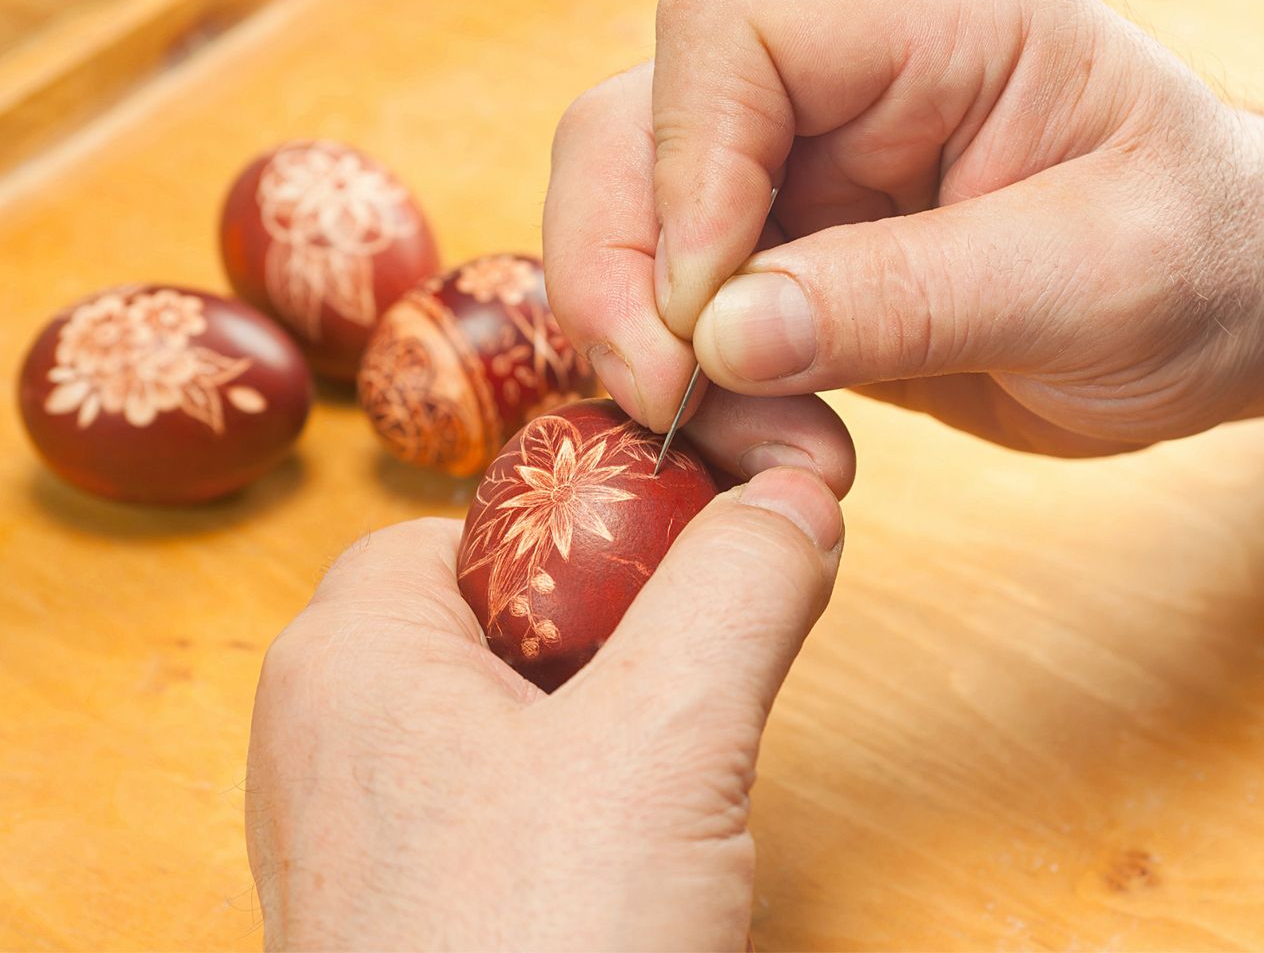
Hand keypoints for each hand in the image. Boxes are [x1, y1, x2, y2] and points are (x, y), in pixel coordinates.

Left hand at [246, 466, 842, 949]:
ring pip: (505, 713)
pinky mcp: (399, 905)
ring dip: (604, 723)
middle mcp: (330, 730)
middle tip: (691, 685)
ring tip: (672, 776)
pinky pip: (496, 803)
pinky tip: (631, 854)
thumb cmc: (530, 952)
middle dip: (612, 637)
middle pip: (497, 615)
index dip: (593, 533)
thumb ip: (732, 595)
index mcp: (352, 649)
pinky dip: (573, 802)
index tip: (687, 566)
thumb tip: (790, 498)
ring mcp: (357, 827)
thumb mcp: (664, 743)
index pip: (478, 526)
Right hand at [544, 0, 1263, 456]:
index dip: (689, 169)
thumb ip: (911, 297)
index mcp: (929, 19)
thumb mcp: (1096, 282)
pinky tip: (760, 439)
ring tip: (754, 442)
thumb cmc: (1203, 267)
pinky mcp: (779, 256)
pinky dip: (685, 387)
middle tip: (670, 398)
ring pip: (625, 224)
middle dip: (620, 276)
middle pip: (628, 130)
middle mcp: (839, 79)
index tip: (713, 310)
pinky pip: (670, 307)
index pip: (731, 30)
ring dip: (646, 348)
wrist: (1216, 317)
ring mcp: (796, 169)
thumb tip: (722, 335)